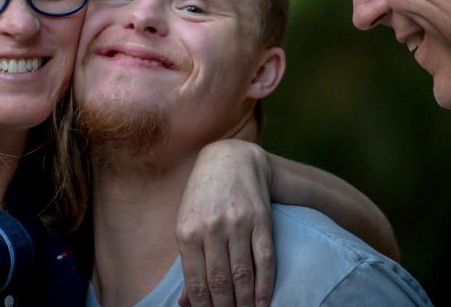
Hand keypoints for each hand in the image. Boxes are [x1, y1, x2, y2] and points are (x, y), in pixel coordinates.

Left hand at [176, 139, 274, 306]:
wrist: (231, 158)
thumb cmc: (203, 196)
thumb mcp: (187, 224)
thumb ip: (187, 262)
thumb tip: (186, 302)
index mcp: (187, 231)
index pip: (196, 282)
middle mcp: (212, 228)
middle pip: (220, 282)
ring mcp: (238, 224)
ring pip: (242, 274)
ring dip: (245, 303)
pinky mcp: (261, 220)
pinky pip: (264, 260)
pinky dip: (265, 286)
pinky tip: (264, 303)